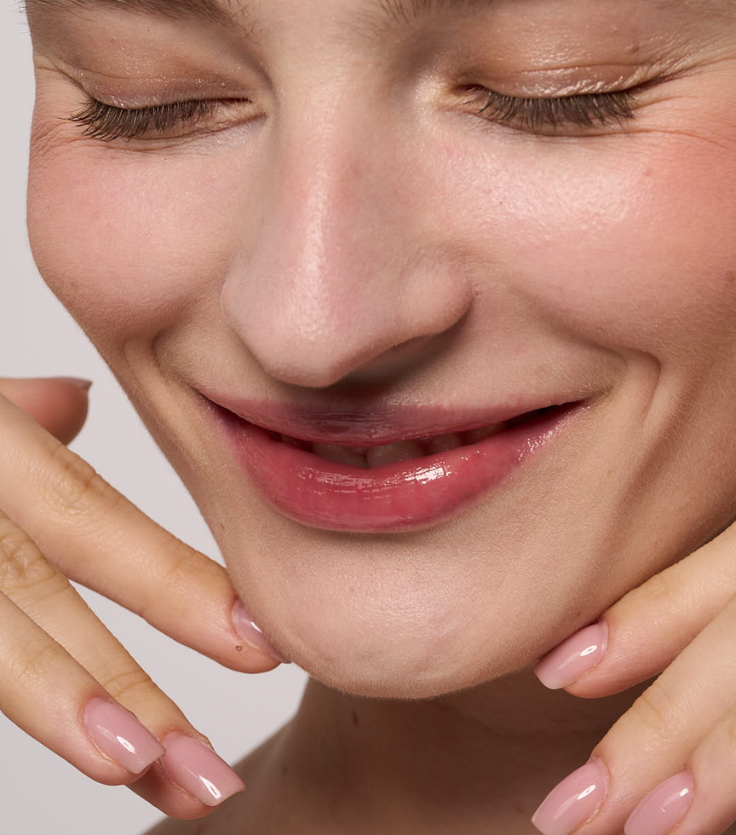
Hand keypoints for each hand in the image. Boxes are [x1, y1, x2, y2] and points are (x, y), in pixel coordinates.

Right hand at [0, 376, 283, 817]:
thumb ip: (10, 417)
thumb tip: (75, 405)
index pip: (90, 521)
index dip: (176, 583)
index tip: (264, 642)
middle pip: (38, 601)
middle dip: (127, 690)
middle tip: (212, 772)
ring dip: (58, 711)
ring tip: (140, 776)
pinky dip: (6, 681)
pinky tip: (82, 755)